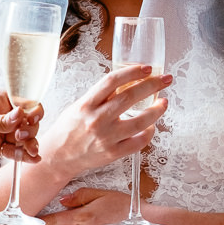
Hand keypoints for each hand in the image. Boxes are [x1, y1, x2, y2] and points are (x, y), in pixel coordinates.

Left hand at [0, 90, 43, 164]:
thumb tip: (21, 114)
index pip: (25, 103)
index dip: (32, 112)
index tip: (30, 120)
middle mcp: (4, 115)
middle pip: (28, 122)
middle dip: (30, 130)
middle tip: (19, 137)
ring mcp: (2, 133)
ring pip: (25, 138)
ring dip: (30, 144)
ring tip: (31, 151)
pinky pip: (15, 151)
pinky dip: (24, 156)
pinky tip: (32, 159)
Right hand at [38, 65, 171, 182]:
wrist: (58, 156)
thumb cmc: (69, 129)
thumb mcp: (79, 106)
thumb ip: (101, 96)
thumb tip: (126, 82)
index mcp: (86, 104)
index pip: (112, 81)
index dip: (132, 71)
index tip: (147, 68)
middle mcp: (96, 120)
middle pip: (129, 97)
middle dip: (152, 85)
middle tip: (165, 79)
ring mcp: (106, 138)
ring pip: (139, 121)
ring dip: (156, 110)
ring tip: (164, 103)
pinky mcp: (112, 153)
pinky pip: (137, 143)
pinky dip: (148, 133)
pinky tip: (152, 126)